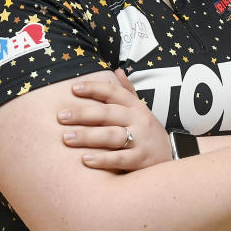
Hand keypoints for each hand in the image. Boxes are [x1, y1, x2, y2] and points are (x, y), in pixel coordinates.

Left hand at [58, 69, 172, 170]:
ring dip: (88, 136)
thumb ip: (128, 92)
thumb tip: (118, 70)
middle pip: (108, 113)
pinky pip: (119, 159)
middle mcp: (138, 121)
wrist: (169, 159)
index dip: (94, 89)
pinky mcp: (140, 160)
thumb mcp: (141, 110)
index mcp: (135, 107)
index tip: (73, 88)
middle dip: (83, 114)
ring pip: (112, 136)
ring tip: (66, 137)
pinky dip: (102, 160)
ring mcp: (140, 140)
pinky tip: (85, 159)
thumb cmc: (148, 133)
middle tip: (61, 116)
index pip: (113, 93)